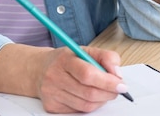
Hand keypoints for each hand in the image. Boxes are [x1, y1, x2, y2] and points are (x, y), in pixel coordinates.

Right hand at [0, 44, 126, 113]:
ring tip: (105, 92)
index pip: (88, 74)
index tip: (121, 84)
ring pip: (85, 105)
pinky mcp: (51, 106)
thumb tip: (118, 74)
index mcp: (65, 60)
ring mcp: (52, 93)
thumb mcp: (85, 50)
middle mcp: (55, 77)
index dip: (107, 81)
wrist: (39, 70)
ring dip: (101, 100)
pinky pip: (78, 111)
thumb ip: (106, 57)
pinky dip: (90, 105)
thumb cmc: (66, 60)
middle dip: (108, 93)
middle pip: (88, 92)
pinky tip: (90, 95)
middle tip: (118, 89)